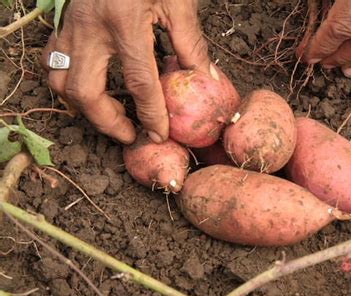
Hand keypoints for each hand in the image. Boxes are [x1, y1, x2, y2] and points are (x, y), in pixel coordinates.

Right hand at [42, 0, 209, 143]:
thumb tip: (204, 76)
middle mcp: (91, 29)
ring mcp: (72, 26)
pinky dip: (68, 81)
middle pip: (86, 92)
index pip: (139, 83)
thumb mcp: (178, 1)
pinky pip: (53, 61)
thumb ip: (190, 41)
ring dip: (84, 106)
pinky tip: (90, 85)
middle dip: (108, 122)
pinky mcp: (64, 22)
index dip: (151, 114)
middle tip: (130, 132)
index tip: (160, 134)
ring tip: (110, 114)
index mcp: (125, 23)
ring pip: (61, 81)